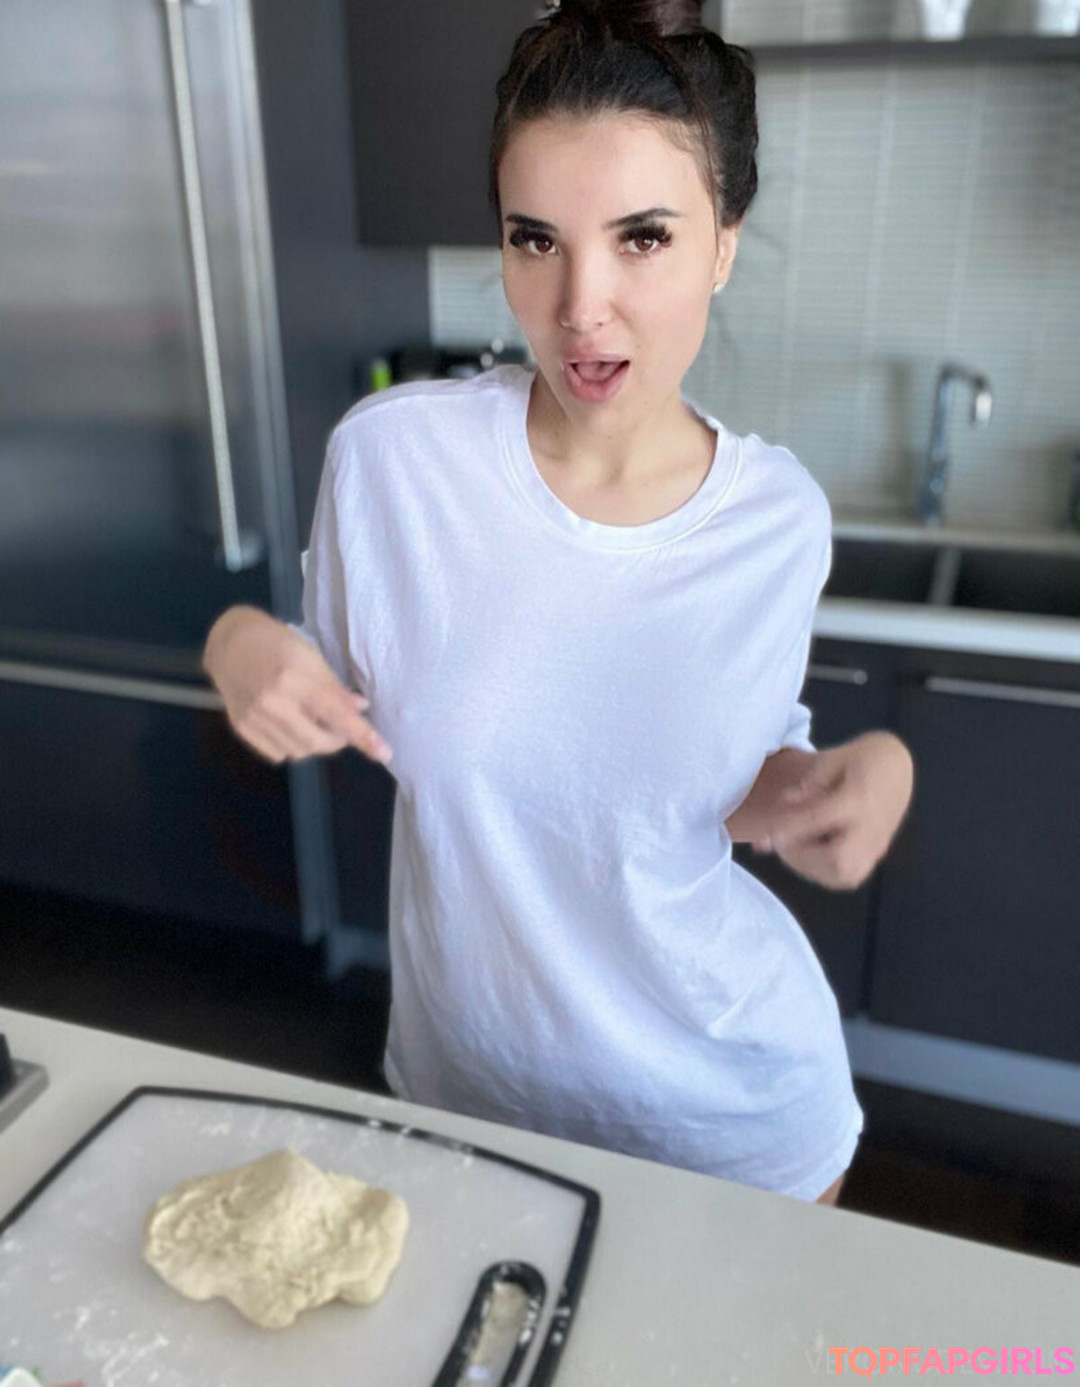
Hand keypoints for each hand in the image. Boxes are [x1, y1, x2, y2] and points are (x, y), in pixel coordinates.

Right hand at [202, 606, 392, 766]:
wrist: (229, 644)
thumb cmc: (277, 643)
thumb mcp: (311, 656)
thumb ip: (335, 688)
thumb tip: (360, 710)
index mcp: (295, 678)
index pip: (336, 714)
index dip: (362, 735)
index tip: (384, 753)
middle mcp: (273, 702)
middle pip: (318, 742)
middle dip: (337, 741)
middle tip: (341, 728)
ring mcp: (255, 718)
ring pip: (298, 752)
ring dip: (314, 744)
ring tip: (312, 722)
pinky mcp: (242, 728)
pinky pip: (277, 754)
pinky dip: (291, 746)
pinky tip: (290, 726)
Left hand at [737, 732, 913, 890]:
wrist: (898, 766)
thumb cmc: (863, 757)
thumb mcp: (835, 758)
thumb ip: (811, 783)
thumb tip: (786, 801)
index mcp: (859, 796)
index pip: (822, 818)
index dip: (793, 829)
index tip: (769, 837)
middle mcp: (871, 827)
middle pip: (839, 859)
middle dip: (803, 857)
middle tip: (780, 843)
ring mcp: (876, 844)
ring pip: (845, 874)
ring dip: (811, 868)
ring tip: (791, 850)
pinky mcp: (877, 853)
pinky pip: (850, 876)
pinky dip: (824, 873)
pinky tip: (808, 855)